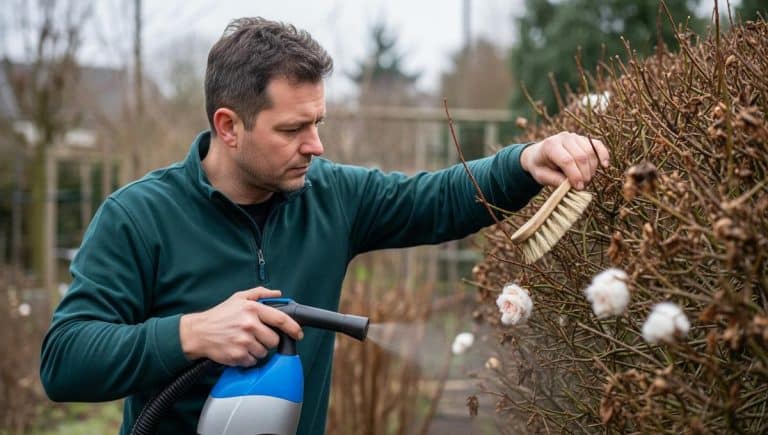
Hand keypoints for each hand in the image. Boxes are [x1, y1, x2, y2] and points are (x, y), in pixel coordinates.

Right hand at [180, 287, 302, 366]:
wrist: (198, 332)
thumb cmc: (219, 315)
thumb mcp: (238, 298)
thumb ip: (260, 293)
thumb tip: (279, 294)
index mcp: (252, 309)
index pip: (281, 319)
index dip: (294, 328)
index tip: (298, 333)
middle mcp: (249, 325)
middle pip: (274, 340)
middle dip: (269, 340)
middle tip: (257, 336)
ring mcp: (243, 341)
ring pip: (264, 352)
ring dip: (258, 350)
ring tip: (244, 342)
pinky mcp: (237, 355)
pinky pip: (253, 361)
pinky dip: (248, 358)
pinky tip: (239, 349)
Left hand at [520, 131, 609, 188]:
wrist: (539, 154)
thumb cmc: (540, 166)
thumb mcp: (541, 176)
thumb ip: (555, 181)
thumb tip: (571, 186)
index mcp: (550, 146)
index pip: (567, 160)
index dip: (575, 175)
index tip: (578, 188)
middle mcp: (564, 138)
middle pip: (581, 157)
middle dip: (584, 174)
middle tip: (582, 187)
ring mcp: (575, 137)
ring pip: (590, 153)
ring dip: (591, 169)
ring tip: (585, 180)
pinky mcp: (584, 139)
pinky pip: (597, 145)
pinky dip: (603, 155)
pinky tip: (605, 165)